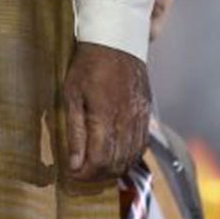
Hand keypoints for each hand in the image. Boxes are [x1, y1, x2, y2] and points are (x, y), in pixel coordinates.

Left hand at [62, 42, 151, 181]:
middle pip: (116, 164)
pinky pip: (141, 147)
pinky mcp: (147, 116)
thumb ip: (75, 131)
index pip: (99, 160)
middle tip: (81, 172)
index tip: (71, 173)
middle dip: (96, 175)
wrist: (117, 43)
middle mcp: (127, 122)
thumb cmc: (88, 66)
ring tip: (95, 167)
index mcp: (105, 116)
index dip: (85, 174)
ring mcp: (140, 120)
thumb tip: (74, 163)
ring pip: (130, 159)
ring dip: (112, 169)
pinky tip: (115, 157)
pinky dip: (128, 158)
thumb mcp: (72, 95)